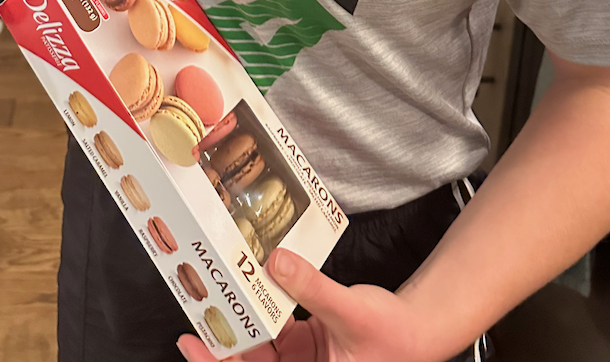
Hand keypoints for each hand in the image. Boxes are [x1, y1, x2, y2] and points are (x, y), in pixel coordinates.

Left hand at [177, 250, 426, 361]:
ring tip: (218, 293)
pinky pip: (276, 329)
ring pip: (260, 346)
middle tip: (196, 309)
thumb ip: (313, 288)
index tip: (191, 345)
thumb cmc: (394, 335)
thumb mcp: (352, 311)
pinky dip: (264, 308)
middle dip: (224, 340)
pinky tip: (252, 285)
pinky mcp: (306, 344)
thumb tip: (277, 262)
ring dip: (242, 321)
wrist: (418, 331)